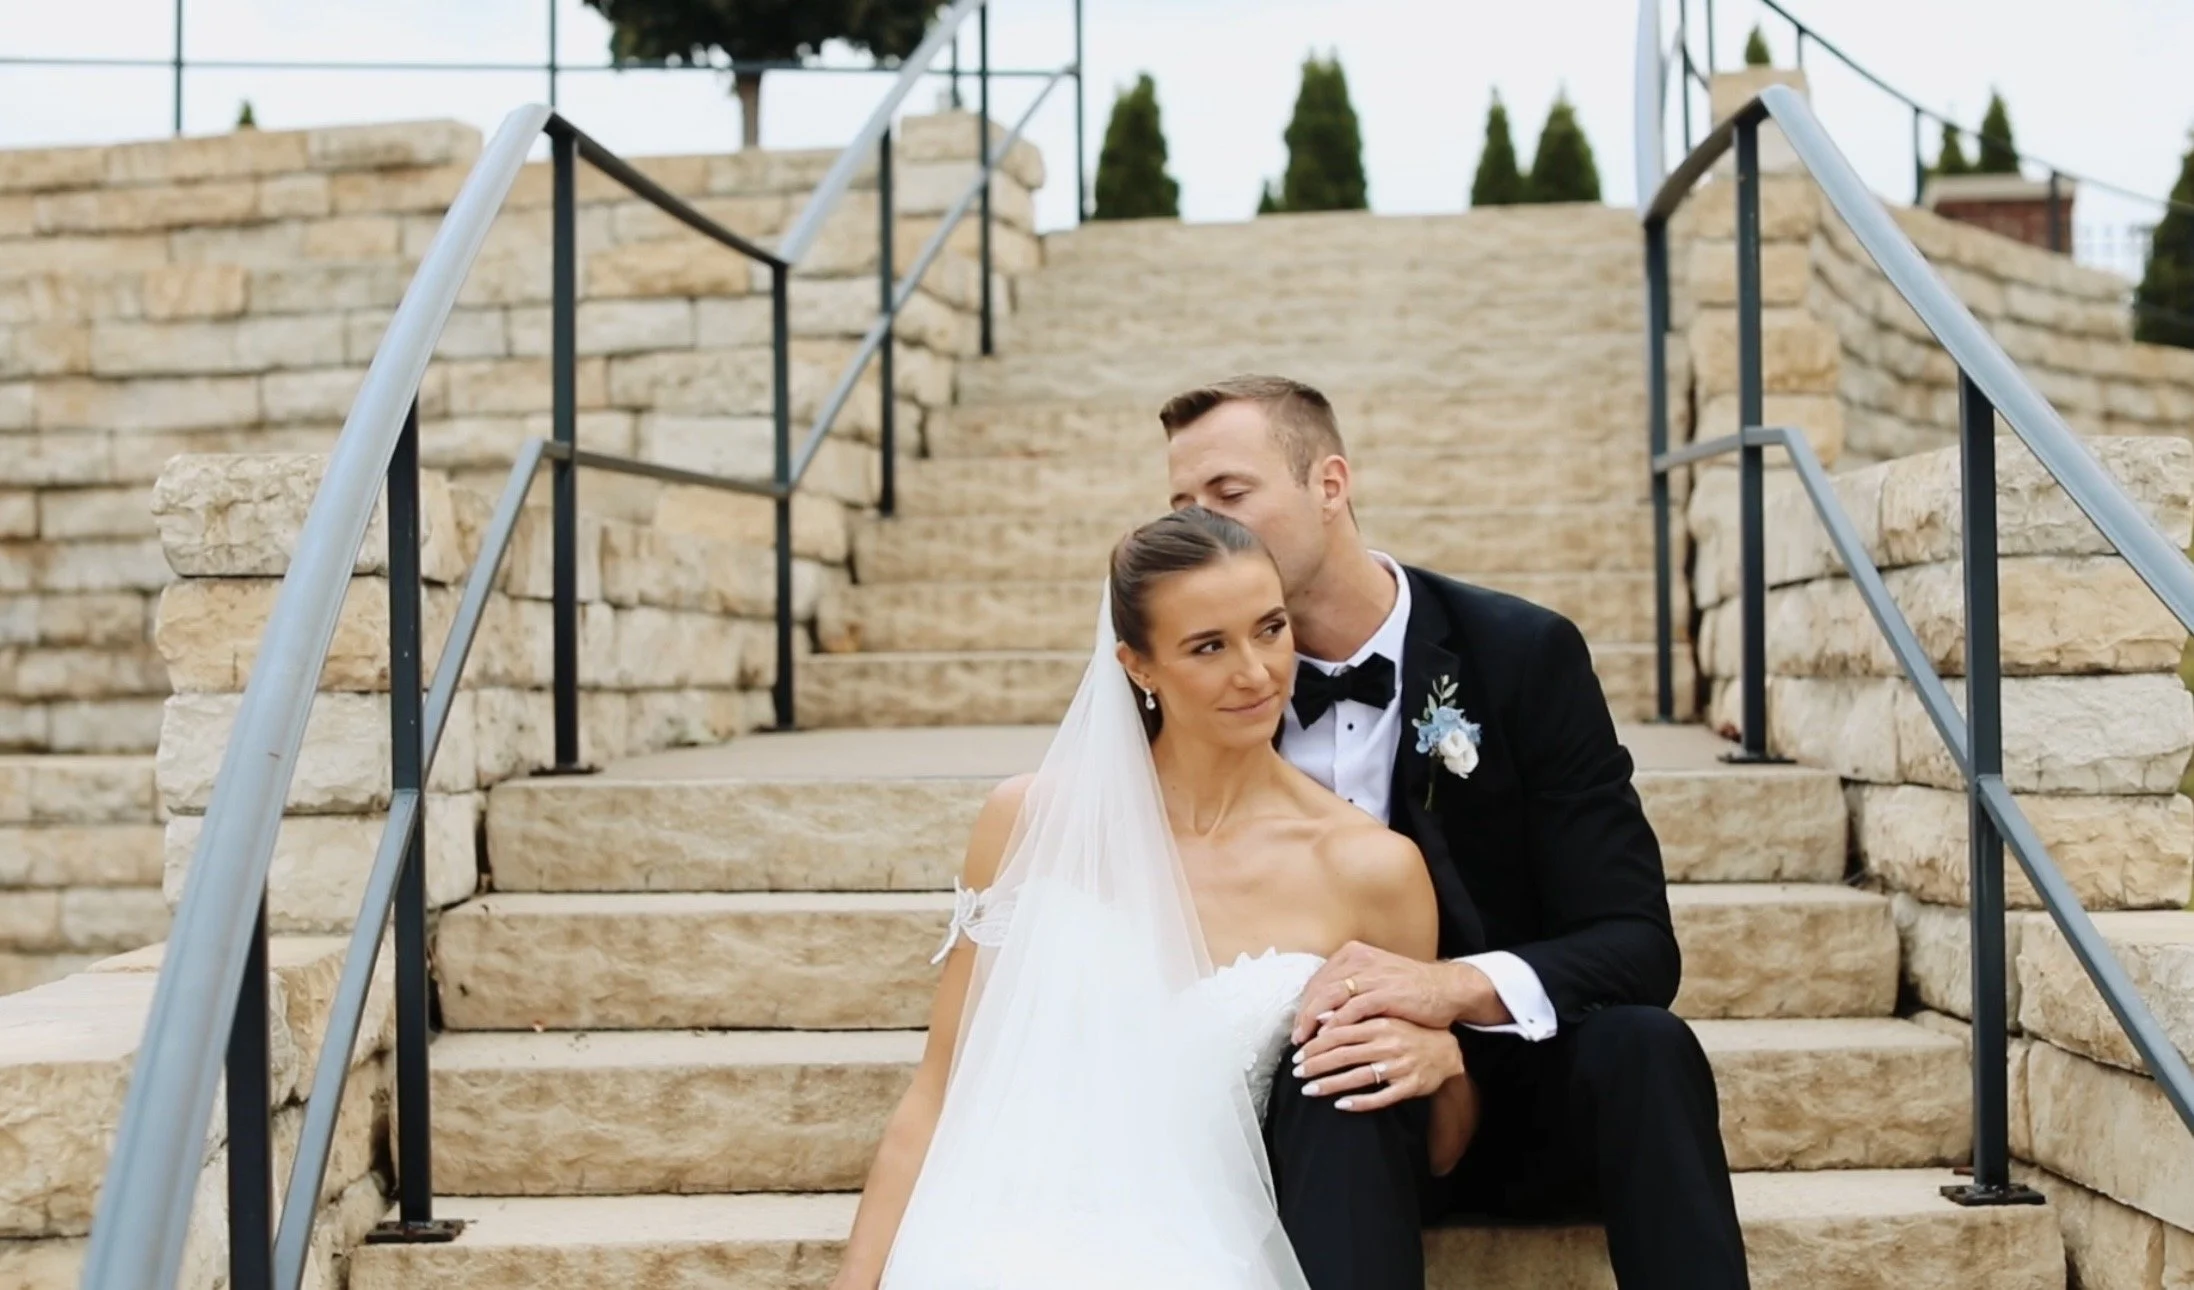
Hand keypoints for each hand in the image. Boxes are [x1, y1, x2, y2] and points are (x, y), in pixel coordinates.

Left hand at [1291, 941, 1480, 1044]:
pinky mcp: (1385, 992)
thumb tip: (1318, 1009)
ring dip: (1314, 1023)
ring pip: (1330, 997)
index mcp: (1354, 954)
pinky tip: (1328, 1039)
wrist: (1447, 989)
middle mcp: (1360, 960)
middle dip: (1304, 1016)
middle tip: (1298, 1040)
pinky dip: (1337, 1023)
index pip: (1318, 980)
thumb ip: (1348, 988)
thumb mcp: (1374, 979)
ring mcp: (1372, 975)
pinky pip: (1352, 1009)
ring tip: (1307, 1045)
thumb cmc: (1408, 989)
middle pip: (1319, 988)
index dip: (1304, 1005)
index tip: (1298, 1028)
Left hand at [1292, 1014, 1465, 1112]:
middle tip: (1296, 1072)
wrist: (1446, 1050)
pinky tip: (1340, 1105)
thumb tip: (1318, 1019)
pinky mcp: (1410, 1086)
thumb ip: (1354, 1017)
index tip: (1297, 1053)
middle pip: (1344, 1055)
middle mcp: (1389, 1044)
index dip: (1315, 1044)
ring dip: (1330, 1085)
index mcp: (1380, 1024)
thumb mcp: (1384, 1017)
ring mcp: (1400, 1067)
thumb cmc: (1408, 1031)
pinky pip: (1381, 1098)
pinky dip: (1359, 1102)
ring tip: (1309, 1090)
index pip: (1339, 1033)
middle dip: (1316, 1065)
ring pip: (1358, 1077)